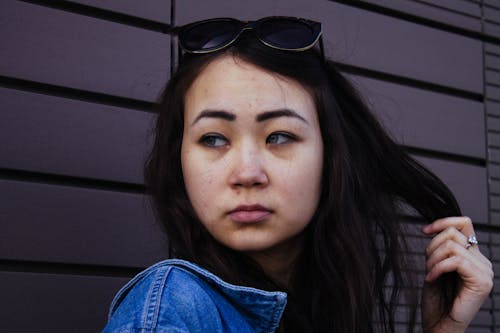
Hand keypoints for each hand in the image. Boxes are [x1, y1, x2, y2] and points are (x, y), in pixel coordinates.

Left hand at [421, 216, 492, 332]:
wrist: (439, 324)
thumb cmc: (436, 299)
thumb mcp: (435, 265)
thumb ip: (440, 248)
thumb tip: (435, 228)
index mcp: (473, 255)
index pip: (464, 223)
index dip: (442, 222)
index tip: (424, 231)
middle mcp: (482, 261)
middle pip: (453, 234)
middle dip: (432, 246)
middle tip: (427, 266)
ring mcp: (484, 271)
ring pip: (452, 246)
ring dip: (433, 259)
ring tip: (429, 274)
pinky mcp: (482, 282)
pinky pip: (456, 261)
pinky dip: (438, 268)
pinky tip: (431, 279)